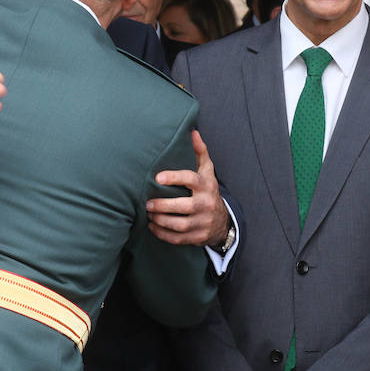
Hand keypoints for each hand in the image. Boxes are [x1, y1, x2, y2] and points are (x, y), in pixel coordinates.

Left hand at [146, 130, 229, 245]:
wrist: (223, 221)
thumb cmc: (208, 191)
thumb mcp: (207, 172)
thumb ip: (199, 152)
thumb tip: (192, 132)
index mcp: (206, 186)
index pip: (190, 179)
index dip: (174, 178)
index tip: (157, 178)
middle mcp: (205, 204)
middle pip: (182, 206)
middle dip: (162, 205)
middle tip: (147, 202)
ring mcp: (203, 223)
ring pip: (179, 225)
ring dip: (160, 220)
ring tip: (148, 213)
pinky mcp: (198, 237)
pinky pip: (178, 238)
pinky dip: (162, 234)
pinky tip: (152, 226)